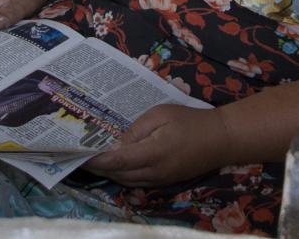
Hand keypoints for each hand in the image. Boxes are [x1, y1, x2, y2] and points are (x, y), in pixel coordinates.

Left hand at [84, 105, 228, 186]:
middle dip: (97, 167)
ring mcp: (160, 180)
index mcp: (152, 154)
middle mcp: (154, 173)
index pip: (116, 160)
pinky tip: (114, 164)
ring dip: (108, 172)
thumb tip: (114, 144)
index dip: (95, 159)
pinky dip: (121, 175)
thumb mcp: (160, 115)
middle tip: (78, 155)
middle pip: (118, 174)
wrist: (221, 139)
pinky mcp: (164, 181)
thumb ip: (135, 130)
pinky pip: (136, 182)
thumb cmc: (189, 121)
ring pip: (126, 181)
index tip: (77, 153)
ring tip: (91, 160)